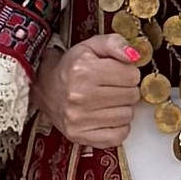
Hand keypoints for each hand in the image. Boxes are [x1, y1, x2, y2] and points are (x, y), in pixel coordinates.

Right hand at [40, 34, 145, 148]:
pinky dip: (119, 127)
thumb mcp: (90, 46)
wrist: (45, 90)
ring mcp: (79, 119)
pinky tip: (108, 116)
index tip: (119, 73)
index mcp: (83, 69)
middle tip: (113, 86)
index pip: (132, 75)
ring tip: (108, 101)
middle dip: (127, 89)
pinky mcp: (80, 136)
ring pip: (127, 116)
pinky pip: (119, 136)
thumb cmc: (71, 67)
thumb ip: (114, 43)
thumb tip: (135, 55)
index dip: (128, 72)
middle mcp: (80, 95)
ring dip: (122, 108)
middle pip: (132, 96)